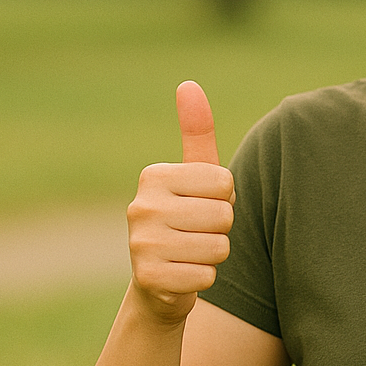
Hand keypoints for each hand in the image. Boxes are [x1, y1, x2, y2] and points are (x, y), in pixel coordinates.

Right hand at [126, 81, 234, 322]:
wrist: (159, 282)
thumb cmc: (187, 218)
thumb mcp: (195, 176)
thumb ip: (197, 133)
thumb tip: (189, 84)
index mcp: (153, 176)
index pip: (225, 182)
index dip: (225, 197)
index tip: (202, 204)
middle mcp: (140, 206)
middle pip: (223, 215)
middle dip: (221, 228)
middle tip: (197, 233)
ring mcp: (141, 244)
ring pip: (219, 247)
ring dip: (214, 254)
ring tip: (191, 252)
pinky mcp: (148, 279)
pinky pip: (207, 276)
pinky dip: (203, 279)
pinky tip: (183, 275)